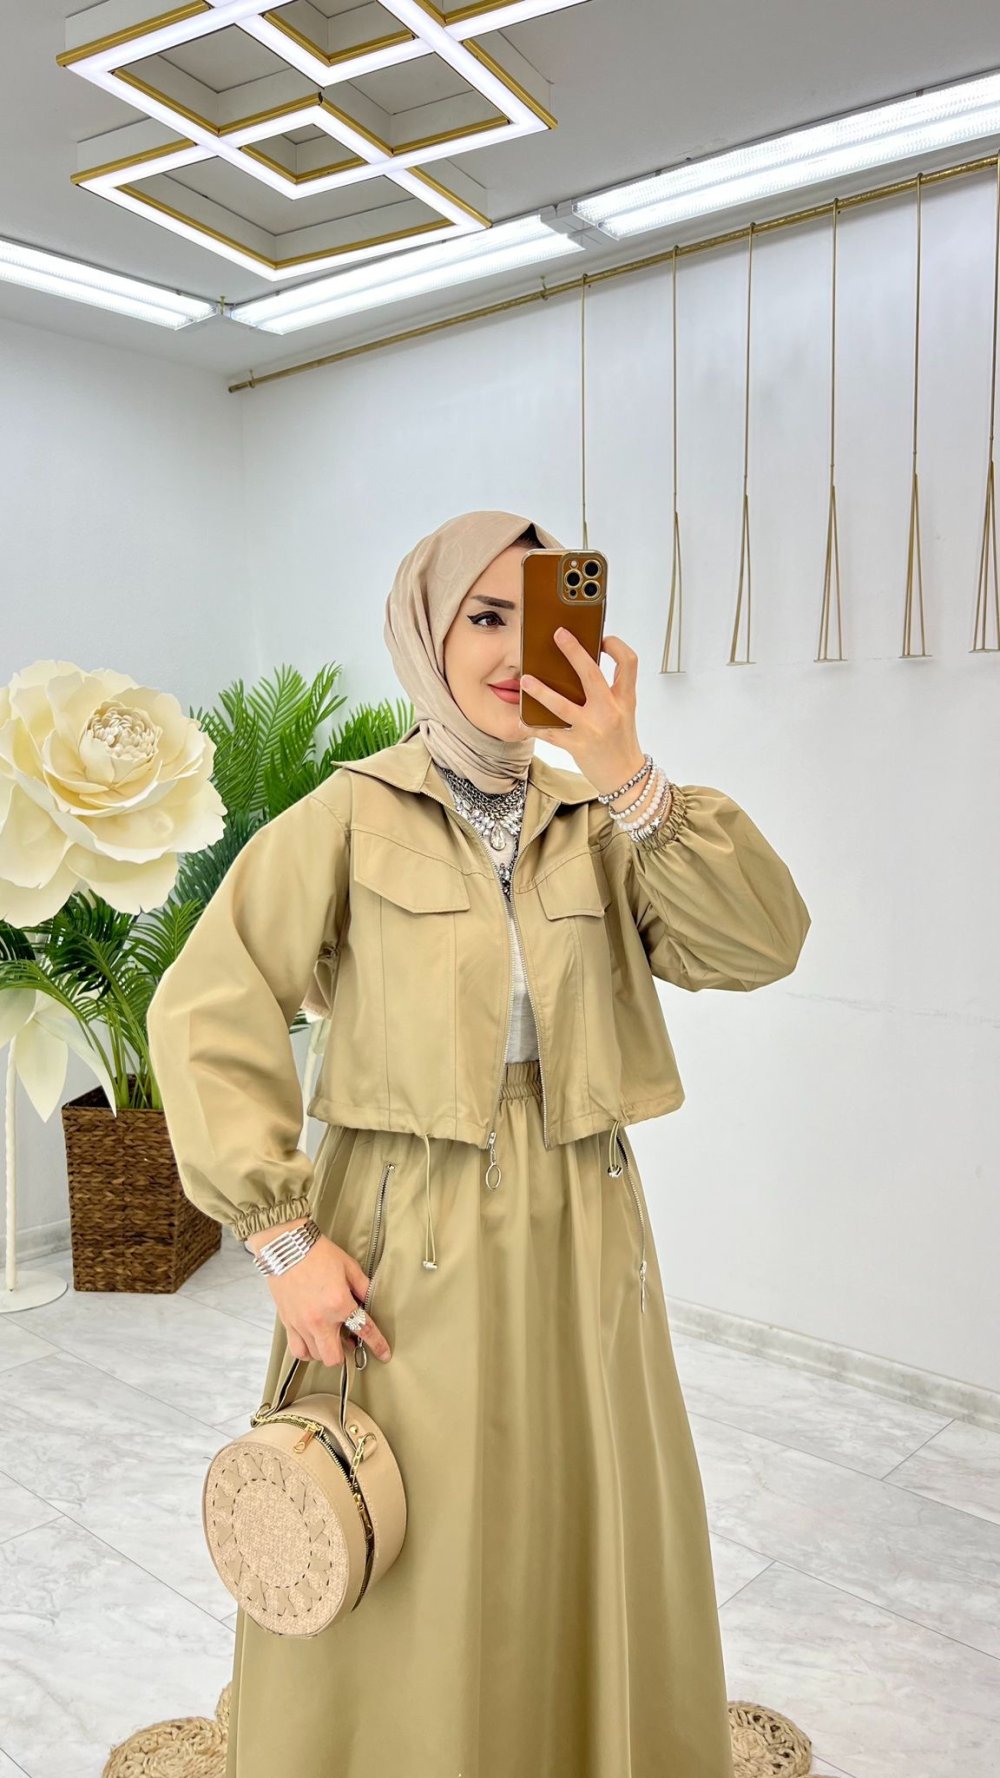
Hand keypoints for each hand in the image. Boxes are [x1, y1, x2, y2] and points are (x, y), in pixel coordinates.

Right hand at [260, 1232, 391, 1366]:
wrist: (286, 1246)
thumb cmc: (317, 1253)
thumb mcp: (348, 1266)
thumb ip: (363, 1286)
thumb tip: (371, 1300)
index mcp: (339, 1303)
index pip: (364, 1330)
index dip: (378, 1344)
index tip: (384, 1354)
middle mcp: (320, 1319)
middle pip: (334, 1357)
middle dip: (345, 1354)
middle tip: (348, 1341)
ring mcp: (301, 1324)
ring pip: (316, 1356)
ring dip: (326, 1351)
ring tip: (330, 1338)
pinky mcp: (287, 1323)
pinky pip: (298, 1350)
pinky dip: (307, 1351)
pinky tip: (312, 1342)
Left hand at [517, 628, 646, 795]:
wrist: (626, 777)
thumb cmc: (622, 741)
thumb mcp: (625, 711)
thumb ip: (610, 690)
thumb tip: (585, 664)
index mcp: (625, 699)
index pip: (628, 662)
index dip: (616, 645)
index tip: (602, 639)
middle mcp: (610, 711)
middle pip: (592, 675)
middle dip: (574, 651)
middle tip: (559, 635)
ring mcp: (592, 729)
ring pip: (562, 705)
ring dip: (541, 692)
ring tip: (525, 681)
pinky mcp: (577, 746)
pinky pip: (550, 733)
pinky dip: (534, 727)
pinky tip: (522, 721)